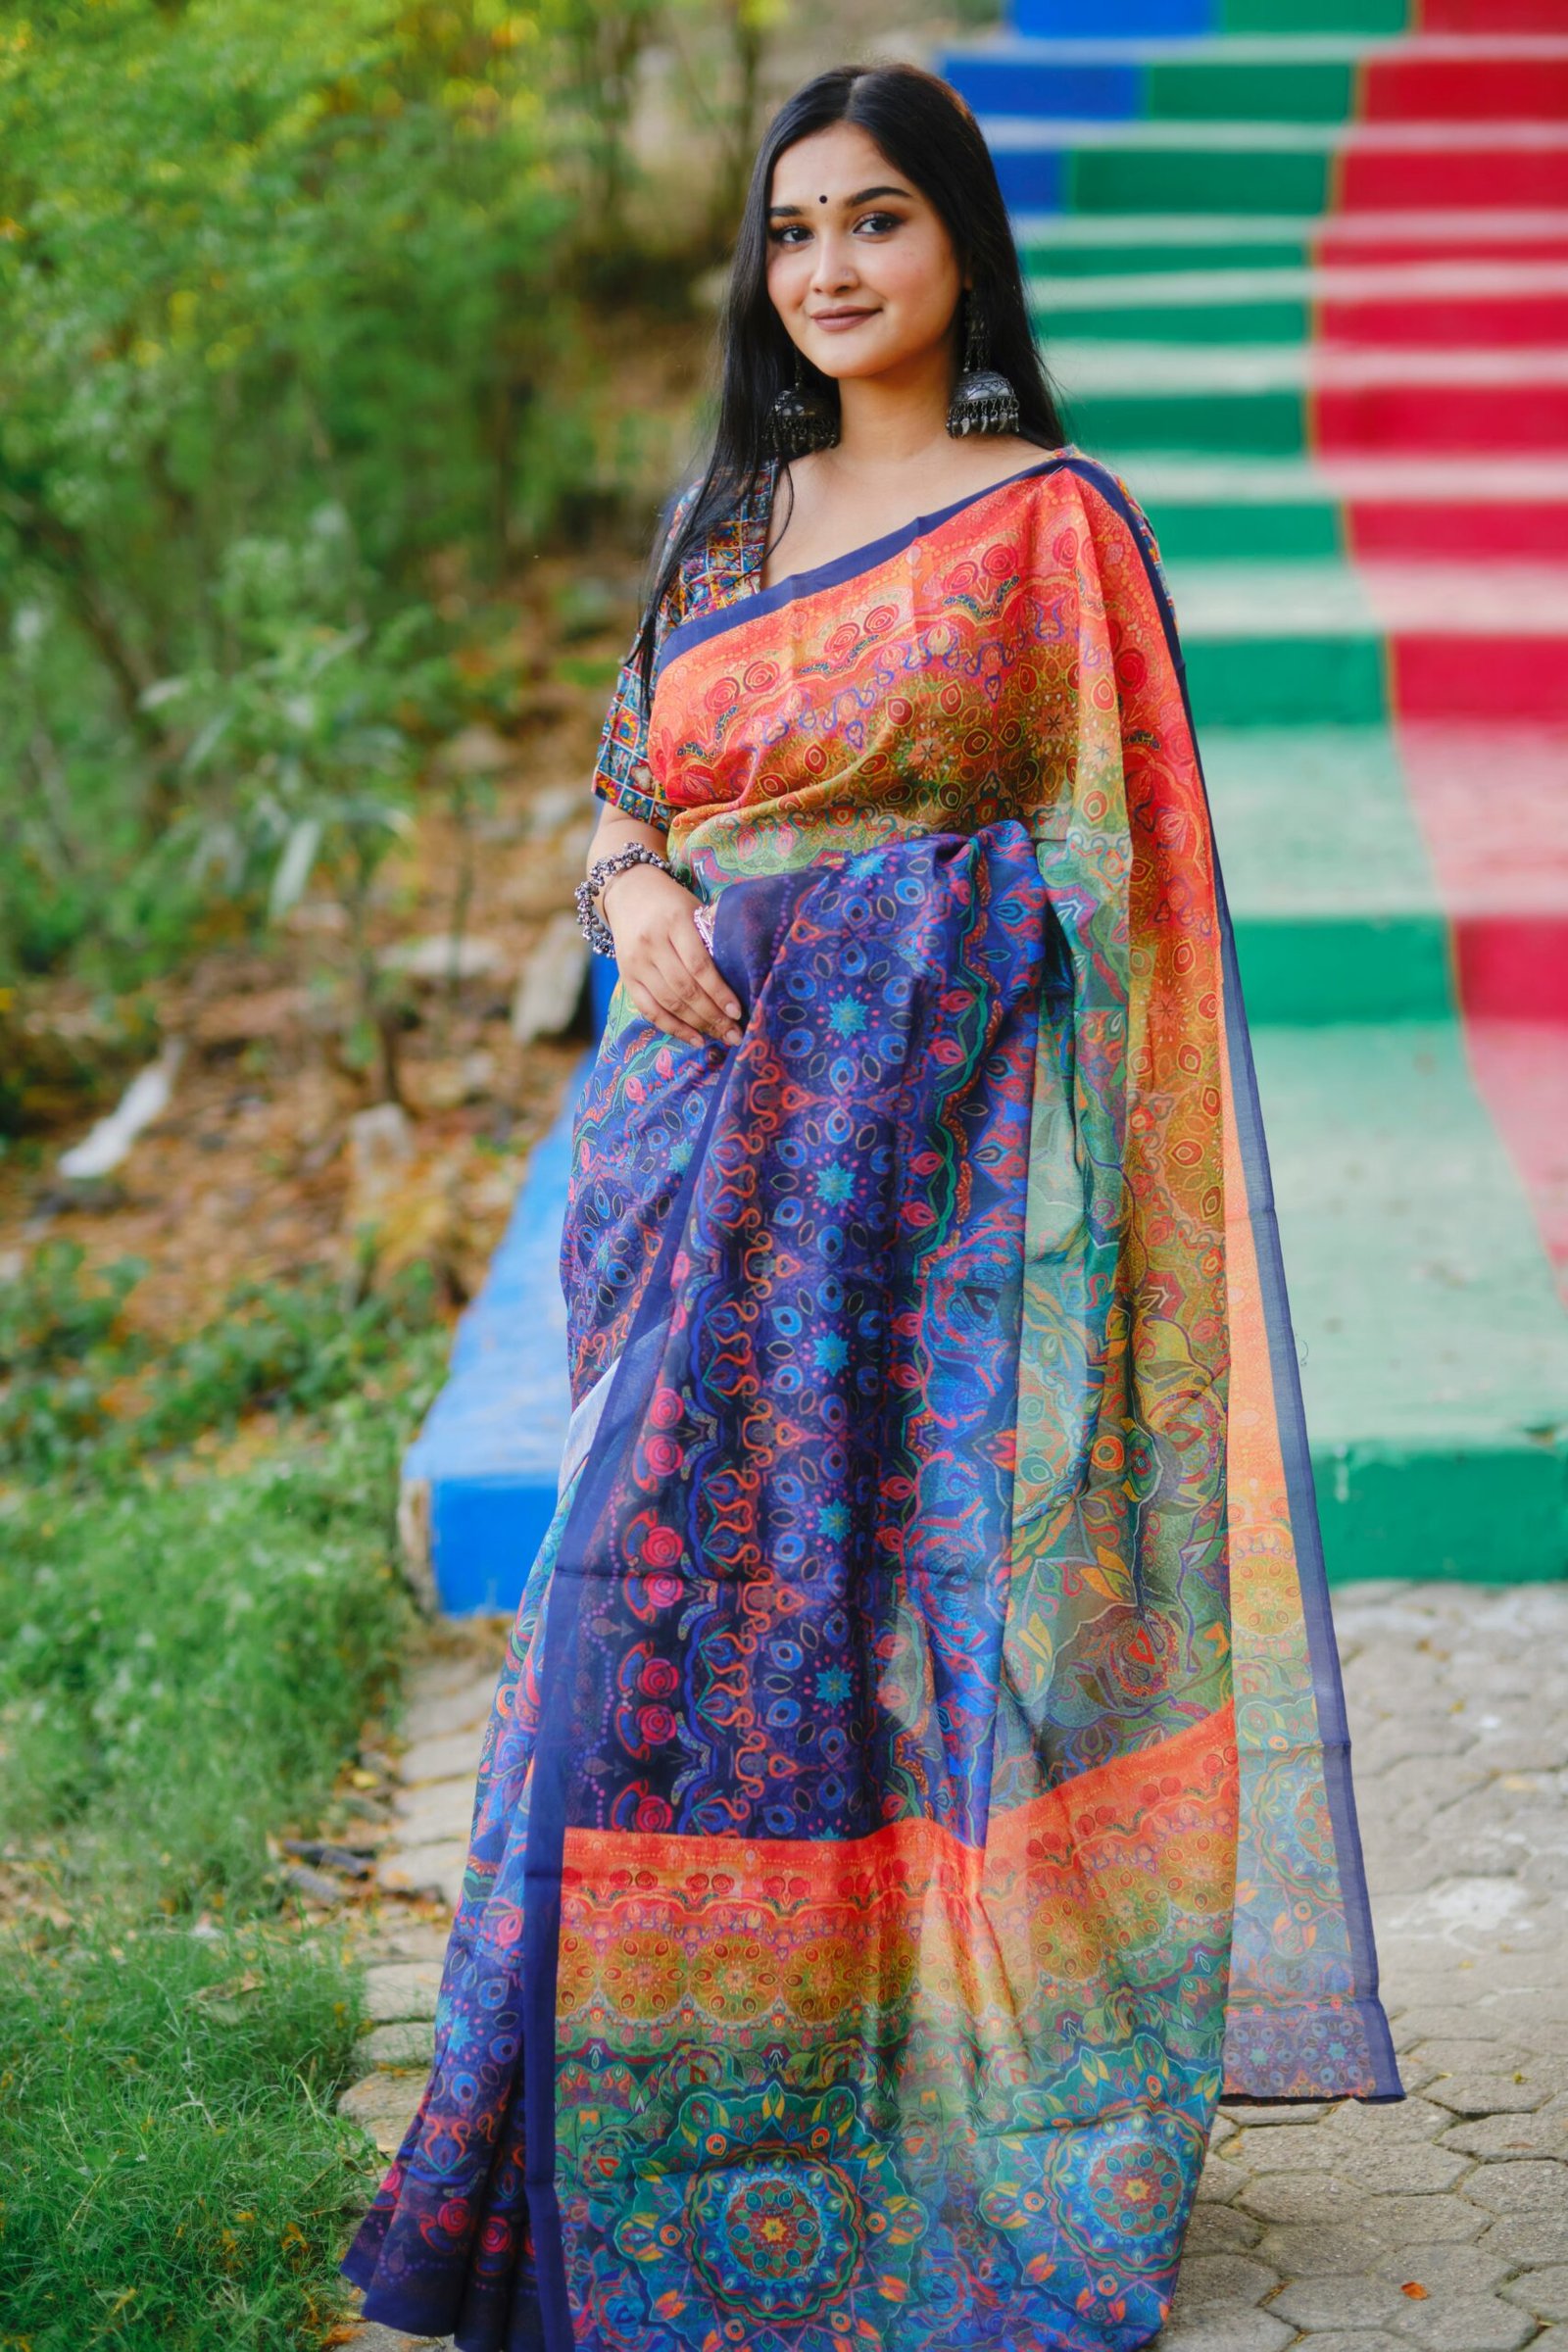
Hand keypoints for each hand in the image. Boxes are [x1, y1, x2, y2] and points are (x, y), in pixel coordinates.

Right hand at [602, 863, 742, 1048]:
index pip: (699, 965)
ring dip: (697, 1025)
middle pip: (685, 988)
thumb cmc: (671, 903)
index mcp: (674, 922)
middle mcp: (652, 943)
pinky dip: (672, 1028)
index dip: (718, 991)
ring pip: (668, 1003)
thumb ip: (713, 934)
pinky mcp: (626, 977)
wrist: (628, 892)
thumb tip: (745, 969)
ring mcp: (636, 962)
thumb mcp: (694, 908)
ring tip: (721, 1037)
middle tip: (735, 1034)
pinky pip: (649, 1010)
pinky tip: (694, 1038)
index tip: (737, 1011)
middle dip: (712, 1016)